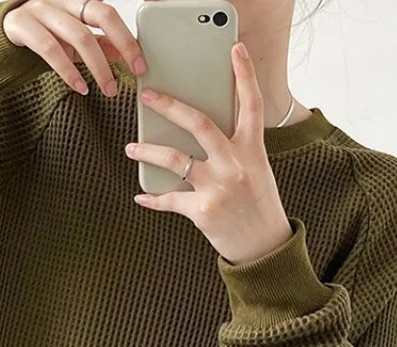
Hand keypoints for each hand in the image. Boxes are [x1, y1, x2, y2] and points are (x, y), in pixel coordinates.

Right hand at [3, 0, 146, 96]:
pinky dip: (68, 71)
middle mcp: (60, 0)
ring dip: (97, 67)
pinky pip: (50, 49)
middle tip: (131, 75)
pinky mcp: (21, 24)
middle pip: (100, 14)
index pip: (109, 14)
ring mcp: (39, 9)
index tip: (140, 65)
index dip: (128, 38)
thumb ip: (95, 43)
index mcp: (75, 1)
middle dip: (122, 45)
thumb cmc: (37, 34)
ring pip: (78, 35)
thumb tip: (121, 53)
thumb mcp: (71, 40)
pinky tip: (80, 87)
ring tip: (107, 90)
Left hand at [124, 41, 293, 264]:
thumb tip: (199, 134)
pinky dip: (152, 199)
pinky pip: (169, 200)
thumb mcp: (256, 171)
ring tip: (131, 147)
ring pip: (175, 159)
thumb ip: (234, 150)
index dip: (245, 75)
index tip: (235, 49)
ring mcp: (218, 188)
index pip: (251, 105)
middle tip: (148, 96)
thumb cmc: (258, 206)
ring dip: (148, 150)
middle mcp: (235, 165)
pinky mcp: (203, 211)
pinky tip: (141, 197)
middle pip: (199, 124)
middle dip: (170, 106)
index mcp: (252, 150)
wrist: (265, 247)